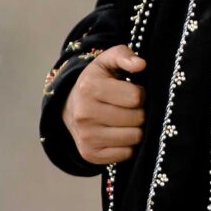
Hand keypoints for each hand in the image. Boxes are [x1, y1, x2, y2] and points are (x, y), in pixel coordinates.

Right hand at [62, 46, 145, 165]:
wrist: (70, 107)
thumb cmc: (97, 82)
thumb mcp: (107, 62)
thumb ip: (124, 55)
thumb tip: (141, 65)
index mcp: (89, 88)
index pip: (136, 97)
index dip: (139, 94)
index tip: (131, 93)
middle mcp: (84, 113)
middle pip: (137, 118)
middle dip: (139, 112)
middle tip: (129, 108)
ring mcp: (86, 136)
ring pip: (134, 137)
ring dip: (135, 129)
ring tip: (124, 120)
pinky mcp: (90, 154)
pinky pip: (127, 153)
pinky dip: (127, 145)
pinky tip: (118, 134)